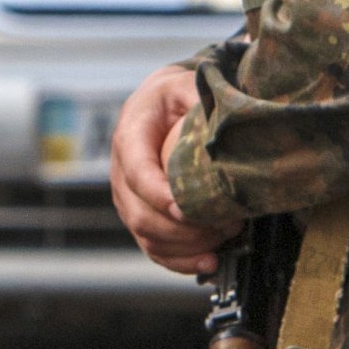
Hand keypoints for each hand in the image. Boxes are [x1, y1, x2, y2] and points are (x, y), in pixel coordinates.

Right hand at [109, 64, 239, 275]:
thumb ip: (199, 97)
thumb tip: (227, 118)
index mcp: (129, 138)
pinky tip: (210, 262)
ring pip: (147, 236)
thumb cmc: (174, 97)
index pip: (138, 173)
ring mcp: (128, 200)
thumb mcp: (185, 86)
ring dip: (187, 246)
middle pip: (141, 214)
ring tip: (224, 239)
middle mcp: (121, 173)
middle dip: (183, 228)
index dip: (160, 196)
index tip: (187, 209)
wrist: (158, 108)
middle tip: (226, 225)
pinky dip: (180, 261)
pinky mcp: (140, 217)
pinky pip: (154, 248)